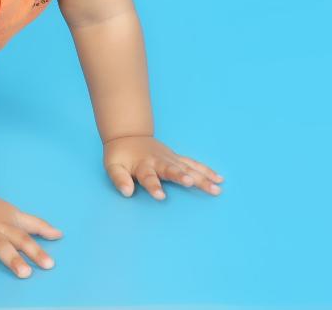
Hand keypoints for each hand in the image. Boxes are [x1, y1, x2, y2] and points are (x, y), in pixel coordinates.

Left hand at [103, 134, 224, 199]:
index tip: (161, 196)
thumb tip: (127, 193)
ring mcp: (170, 159)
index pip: (148, 177)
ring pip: (188, 167)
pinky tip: (219, 179)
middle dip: (182, 176)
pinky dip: (206, 170)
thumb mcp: (113, 166)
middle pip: (172, 170)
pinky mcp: (177, 158)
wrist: (128, 136)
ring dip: (202, 177)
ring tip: (216, 189)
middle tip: (193, 182)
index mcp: (143, 165)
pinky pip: (194, 164)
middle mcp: (159, 161)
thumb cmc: (120, 156)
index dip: (153, 186)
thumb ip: (119, 179)